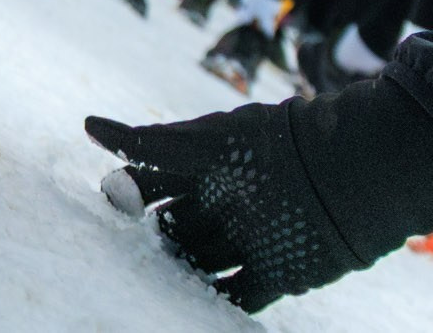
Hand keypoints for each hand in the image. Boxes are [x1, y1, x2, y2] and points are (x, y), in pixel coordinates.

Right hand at [87, 105, 365, 310]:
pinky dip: (217, 304)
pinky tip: (190, 308)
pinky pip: (238, 295)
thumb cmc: (267, 150)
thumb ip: (147, 144)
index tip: (105, 203)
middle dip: (151, 240)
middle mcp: (223, 204)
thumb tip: (86, 125)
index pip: (153, 182)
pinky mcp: (275, 274)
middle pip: (173, 228)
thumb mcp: (201, 144)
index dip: (129, 193)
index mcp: (205, 167)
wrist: (345, 175)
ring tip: (151, 282)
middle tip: (124, 251)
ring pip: (200, 263)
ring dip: (178, 274)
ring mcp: (248, 240)